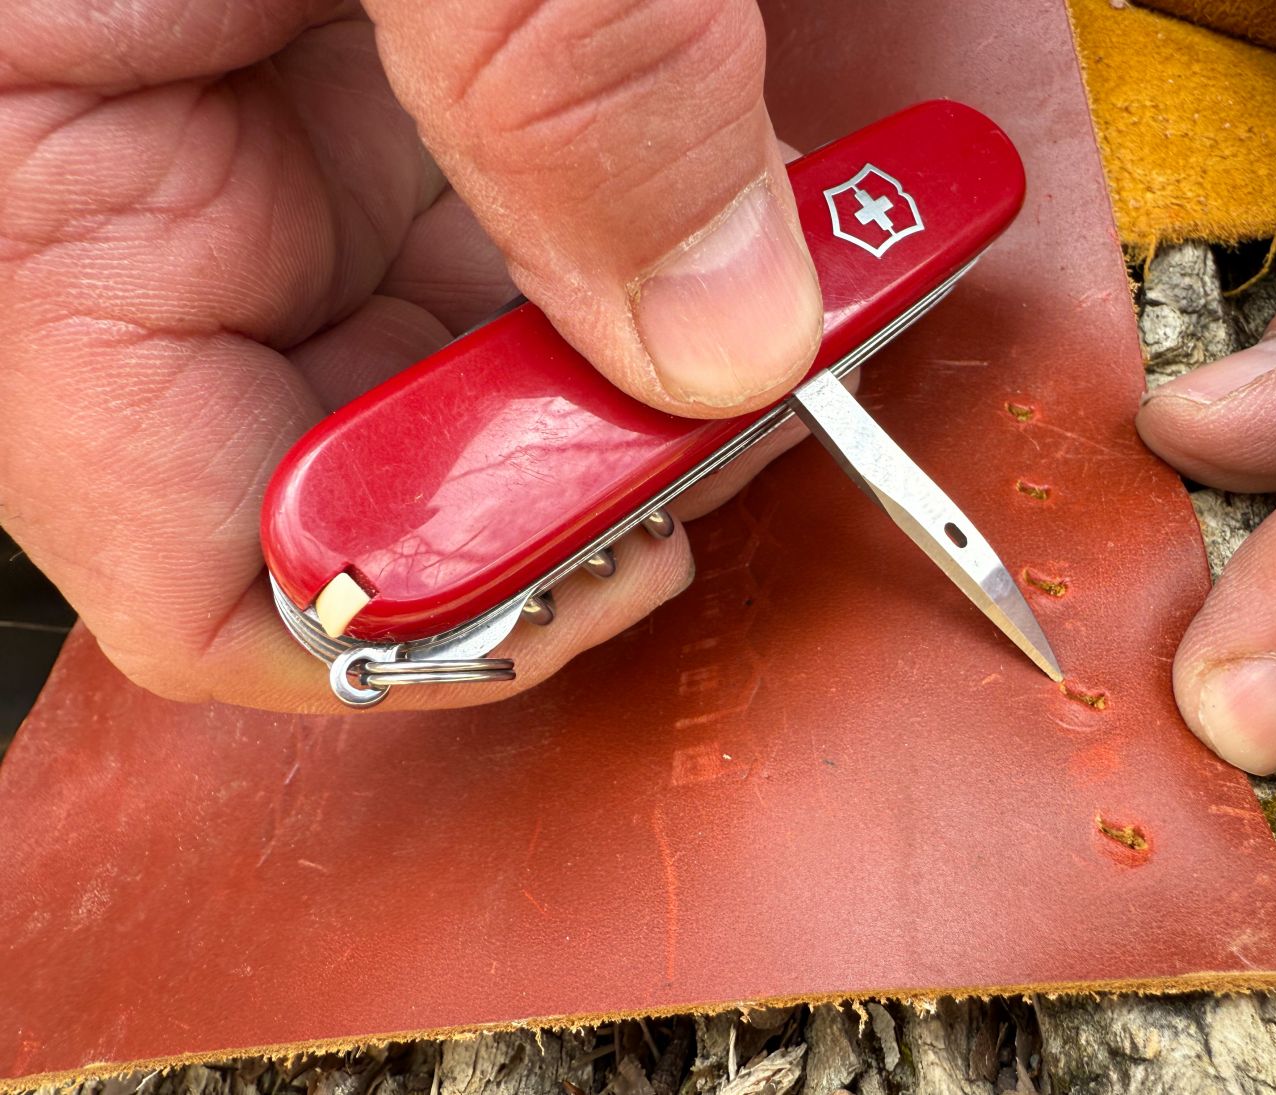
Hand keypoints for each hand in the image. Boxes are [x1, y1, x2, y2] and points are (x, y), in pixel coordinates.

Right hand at [0, 0, 818, 710]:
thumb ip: (561, 87)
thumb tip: (724, 336)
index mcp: (41, 211)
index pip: (208, 586)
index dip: (446, 619)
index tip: (644, 554)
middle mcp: (138, 221)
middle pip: (376, 484)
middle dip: (589, 477)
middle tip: (765, 410)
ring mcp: (245, 165)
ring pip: (454, 378)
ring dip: (631, 374)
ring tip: (791, 321)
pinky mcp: (339, 102)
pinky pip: (487, 261)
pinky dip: (616, 265)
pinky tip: (733, 236)